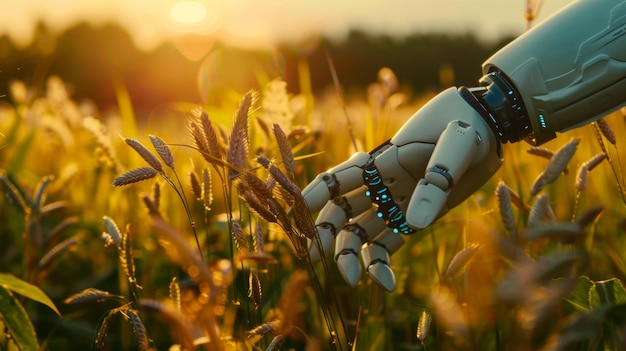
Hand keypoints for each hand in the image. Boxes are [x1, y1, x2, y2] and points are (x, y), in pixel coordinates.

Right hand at [302, 87, 502, 290]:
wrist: (491, 127)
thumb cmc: (469, 124)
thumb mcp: (458, 141)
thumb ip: (438, 178)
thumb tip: (415, 222)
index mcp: (383, 161)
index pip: (340, 178)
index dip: (316, 194)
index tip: (297, 211)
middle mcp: (381, 184)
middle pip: (341, 211)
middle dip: (326, 233)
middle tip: (314, 258)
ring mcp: (395, 204)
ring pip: (360, 233)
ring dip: (350, 255)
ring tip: (352, 282)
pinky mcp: (412, 220)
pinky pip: (388, 245)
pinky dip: (382, 265)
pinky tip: (388, 286)